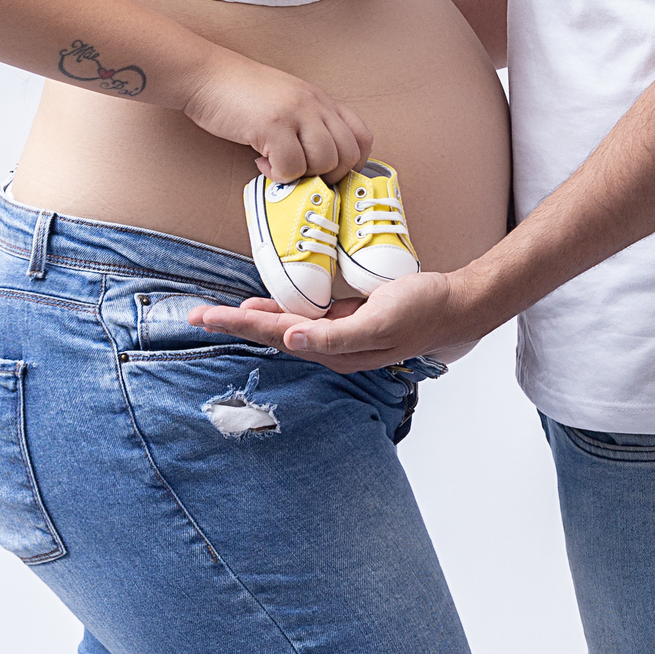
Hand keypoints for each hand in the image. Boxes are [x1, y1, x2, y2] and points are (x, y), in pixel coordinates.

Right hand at [183, 47, 371, 182]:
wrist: (206, 74)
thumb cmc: (242, 92)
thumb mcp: (288, 101)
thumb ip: (309, 124)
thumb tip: (322, 166)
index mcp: (321, 100)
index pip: (362, 137)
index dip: (352, 164)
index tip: (328, 174)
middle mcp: (315, 104)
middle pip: (348, 155)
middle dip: (327, 176)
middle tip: (300, 174)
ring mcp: (295, 113)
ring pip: (324, 163)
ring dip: (302, 175)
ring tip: (277, 165)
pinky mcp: (272, 125)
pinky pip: (292, 167)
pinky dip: (277, 175)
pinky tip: (261, 162)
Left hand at [192, 270, 480, 371]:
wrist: (457, 305)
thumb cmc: (422, 310)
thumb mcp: (380, 320)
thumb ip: (335, 333)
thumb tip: (291, 339)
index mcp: (334, 348)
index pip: (274, 335)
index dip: (238, 324)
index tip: (205, 317)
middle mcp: (331, 344)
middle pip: (273, 333)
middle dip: (235, 324)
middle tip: (197, 315)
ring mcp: (340, 333)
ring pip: (286, 327)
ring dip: (255, 319)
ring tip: (225, 313)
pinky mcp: (350, 319)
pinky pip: (306, 317)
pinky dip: (282, 311)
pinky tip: (272, 306)